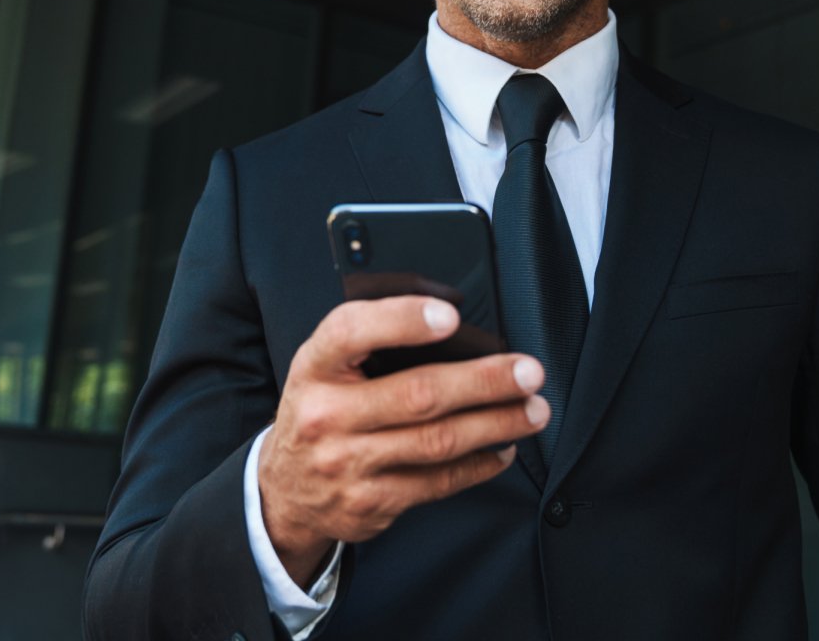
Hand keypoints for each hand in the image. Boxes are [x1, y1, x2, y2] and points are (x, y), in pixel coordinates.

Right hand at [257, 295, 548, 585]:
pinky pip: (438, 482)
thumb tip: (450, 322)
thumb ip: (370, 341)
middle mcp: (327, 414)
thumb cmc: (320, 406)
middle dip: (483, 381)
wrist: (284, 488)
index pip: (351, 331)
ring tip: (534, 409)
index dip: (401, 320)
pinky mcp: (372, 502)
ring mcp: (349, 463)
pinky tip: (504, 447)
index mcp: (314, 366)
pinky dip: (479, 463)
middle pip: (416, 394)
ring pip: (437, 441)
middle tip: (529, 371)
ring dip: (496, 424)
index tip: (450, 316)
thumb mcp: (324, 365)